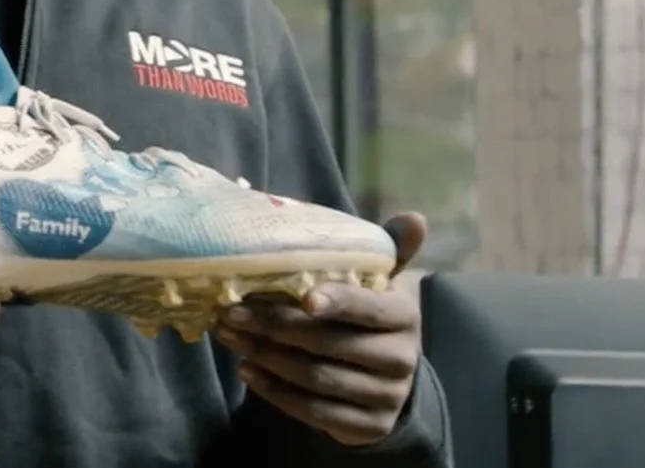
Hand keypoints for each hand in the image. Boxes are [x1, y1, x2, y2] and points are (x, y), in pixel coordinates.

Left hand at [217, 213, 428, 445]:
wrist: (387, 381)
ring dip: (266, 357)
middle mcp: (401, 359)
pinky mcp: (366, 427)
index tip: (303, 297)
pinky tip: (247, 371)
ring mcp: (385, 397)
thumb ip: (390, 250)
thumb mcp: (381, 284)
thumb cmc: (370, 318)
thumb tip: (415, 217)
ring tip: (229, 336)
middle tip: (230, 312)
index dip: (338, 302)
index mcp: (404, 317)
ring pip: (317, 378)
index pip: (368, 308)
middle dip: (274, 326)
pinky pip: (314, 411)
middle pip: (329, 344)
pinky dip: (275, 392)